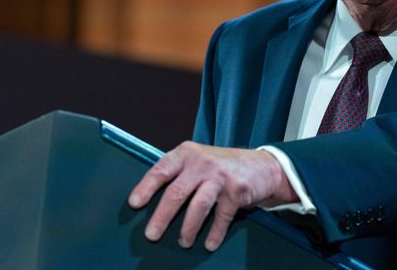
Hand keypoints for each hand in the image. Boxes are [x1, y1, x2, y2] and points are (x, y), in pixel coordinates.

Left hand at [128, 141, 297, 250]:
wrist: (261, 166)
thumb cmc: (221, 166)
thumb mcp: (198, 160)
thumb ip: (178, 173)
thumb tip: (149, 199)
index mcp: (186, 153)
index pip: (161, 170)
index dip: (146, 187)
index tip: (134, 203)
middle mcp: (202, 163)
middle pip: (177, 192)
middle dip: (162, 217)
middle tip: (152, 235)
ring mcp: (220, 177)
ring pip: (198, 207)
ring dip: (188, 228)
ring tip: (183, 243)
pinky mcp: (237, 191)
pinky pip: (222, 217)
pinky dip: (215, 233)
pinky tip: (209, 243)